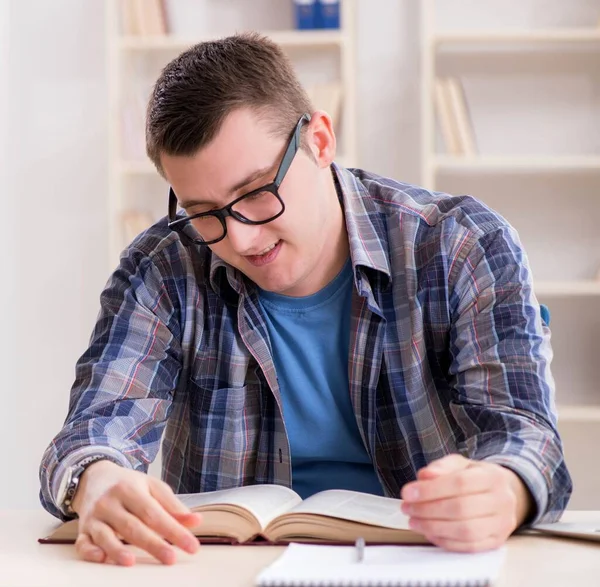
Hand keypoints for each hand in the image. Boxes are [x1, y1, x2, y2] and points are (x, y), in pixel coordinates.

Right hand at [71, 460, 202, 565]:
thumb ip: (172, 505)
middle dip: (152, 543)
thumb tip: (195, 521)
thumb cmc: (128, 484)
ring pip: (105, 535)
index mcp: (130, 489)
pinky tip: (101, 559)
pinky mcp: (83, 530)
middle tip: (170, 558)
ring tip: (131, 562)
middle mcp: (110, 502)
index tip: (191, 545)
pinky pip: (82, 543)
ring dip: (117, 549)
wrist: (94, 477)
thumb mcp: (152, 486)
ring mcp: (94, 517)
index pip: (154, 513)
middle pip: (132, 526)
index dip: (173, 530)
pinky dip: (90, 552)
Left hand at [400, 454, 533, 551]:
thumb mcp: (459, 464)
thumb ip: (441, 467)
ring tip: (414, 521)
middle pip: (461, 508)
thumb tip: (425, 476)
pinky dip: (445, 541)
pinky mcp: (497, 542)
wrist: (502, 493)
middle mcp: (502, 501)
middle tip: (407, 508)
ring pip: (465, 531)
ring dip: (434, 527)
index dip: (430, 490)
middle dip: (428, 510)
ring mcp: (503, 524)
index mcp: (493, 476)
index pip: (459, 483)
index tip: (408, 493)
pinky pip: (469, 547)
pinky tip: (429, 532)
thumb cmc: (475, 477)